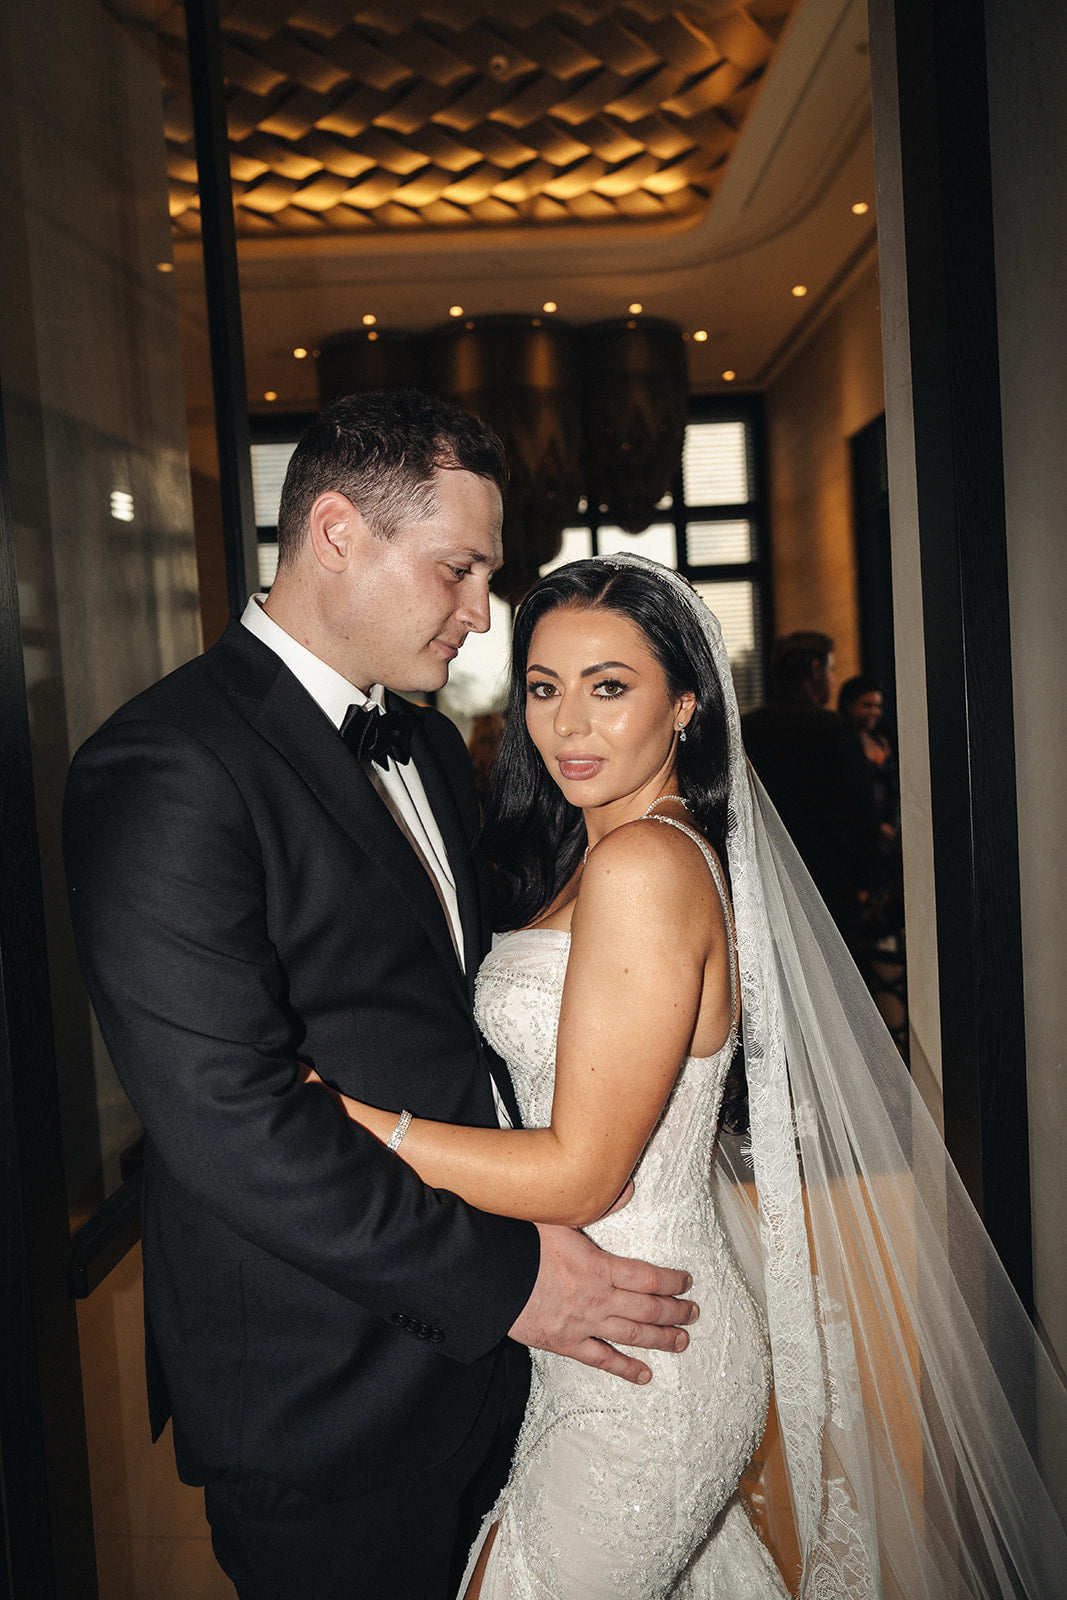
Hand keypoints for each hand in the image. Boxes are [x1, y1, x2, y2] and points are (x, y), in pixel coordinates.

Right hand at [508, 1223, 696, 1384]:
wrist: (491, 1278)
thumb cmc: (521, 1244)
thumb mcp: (560, 1216)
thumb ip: (598, 1205)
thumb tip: (628, 1189)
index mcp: (600, 1267)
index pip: (648, 1277)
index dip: (671, 1281)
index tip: (686, 1282)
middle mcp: (599, 1298)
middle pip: (649, 1308)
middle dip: (675, 1311)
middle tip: (693, 1313)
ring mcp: (585, 1324)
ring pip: (633, 1336)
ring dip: (662, 1339)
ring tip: (682, 1341)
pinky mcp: (567, 1343)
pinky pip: (602, 1360)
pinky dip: (625, 1368)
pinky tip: (644, 1374)